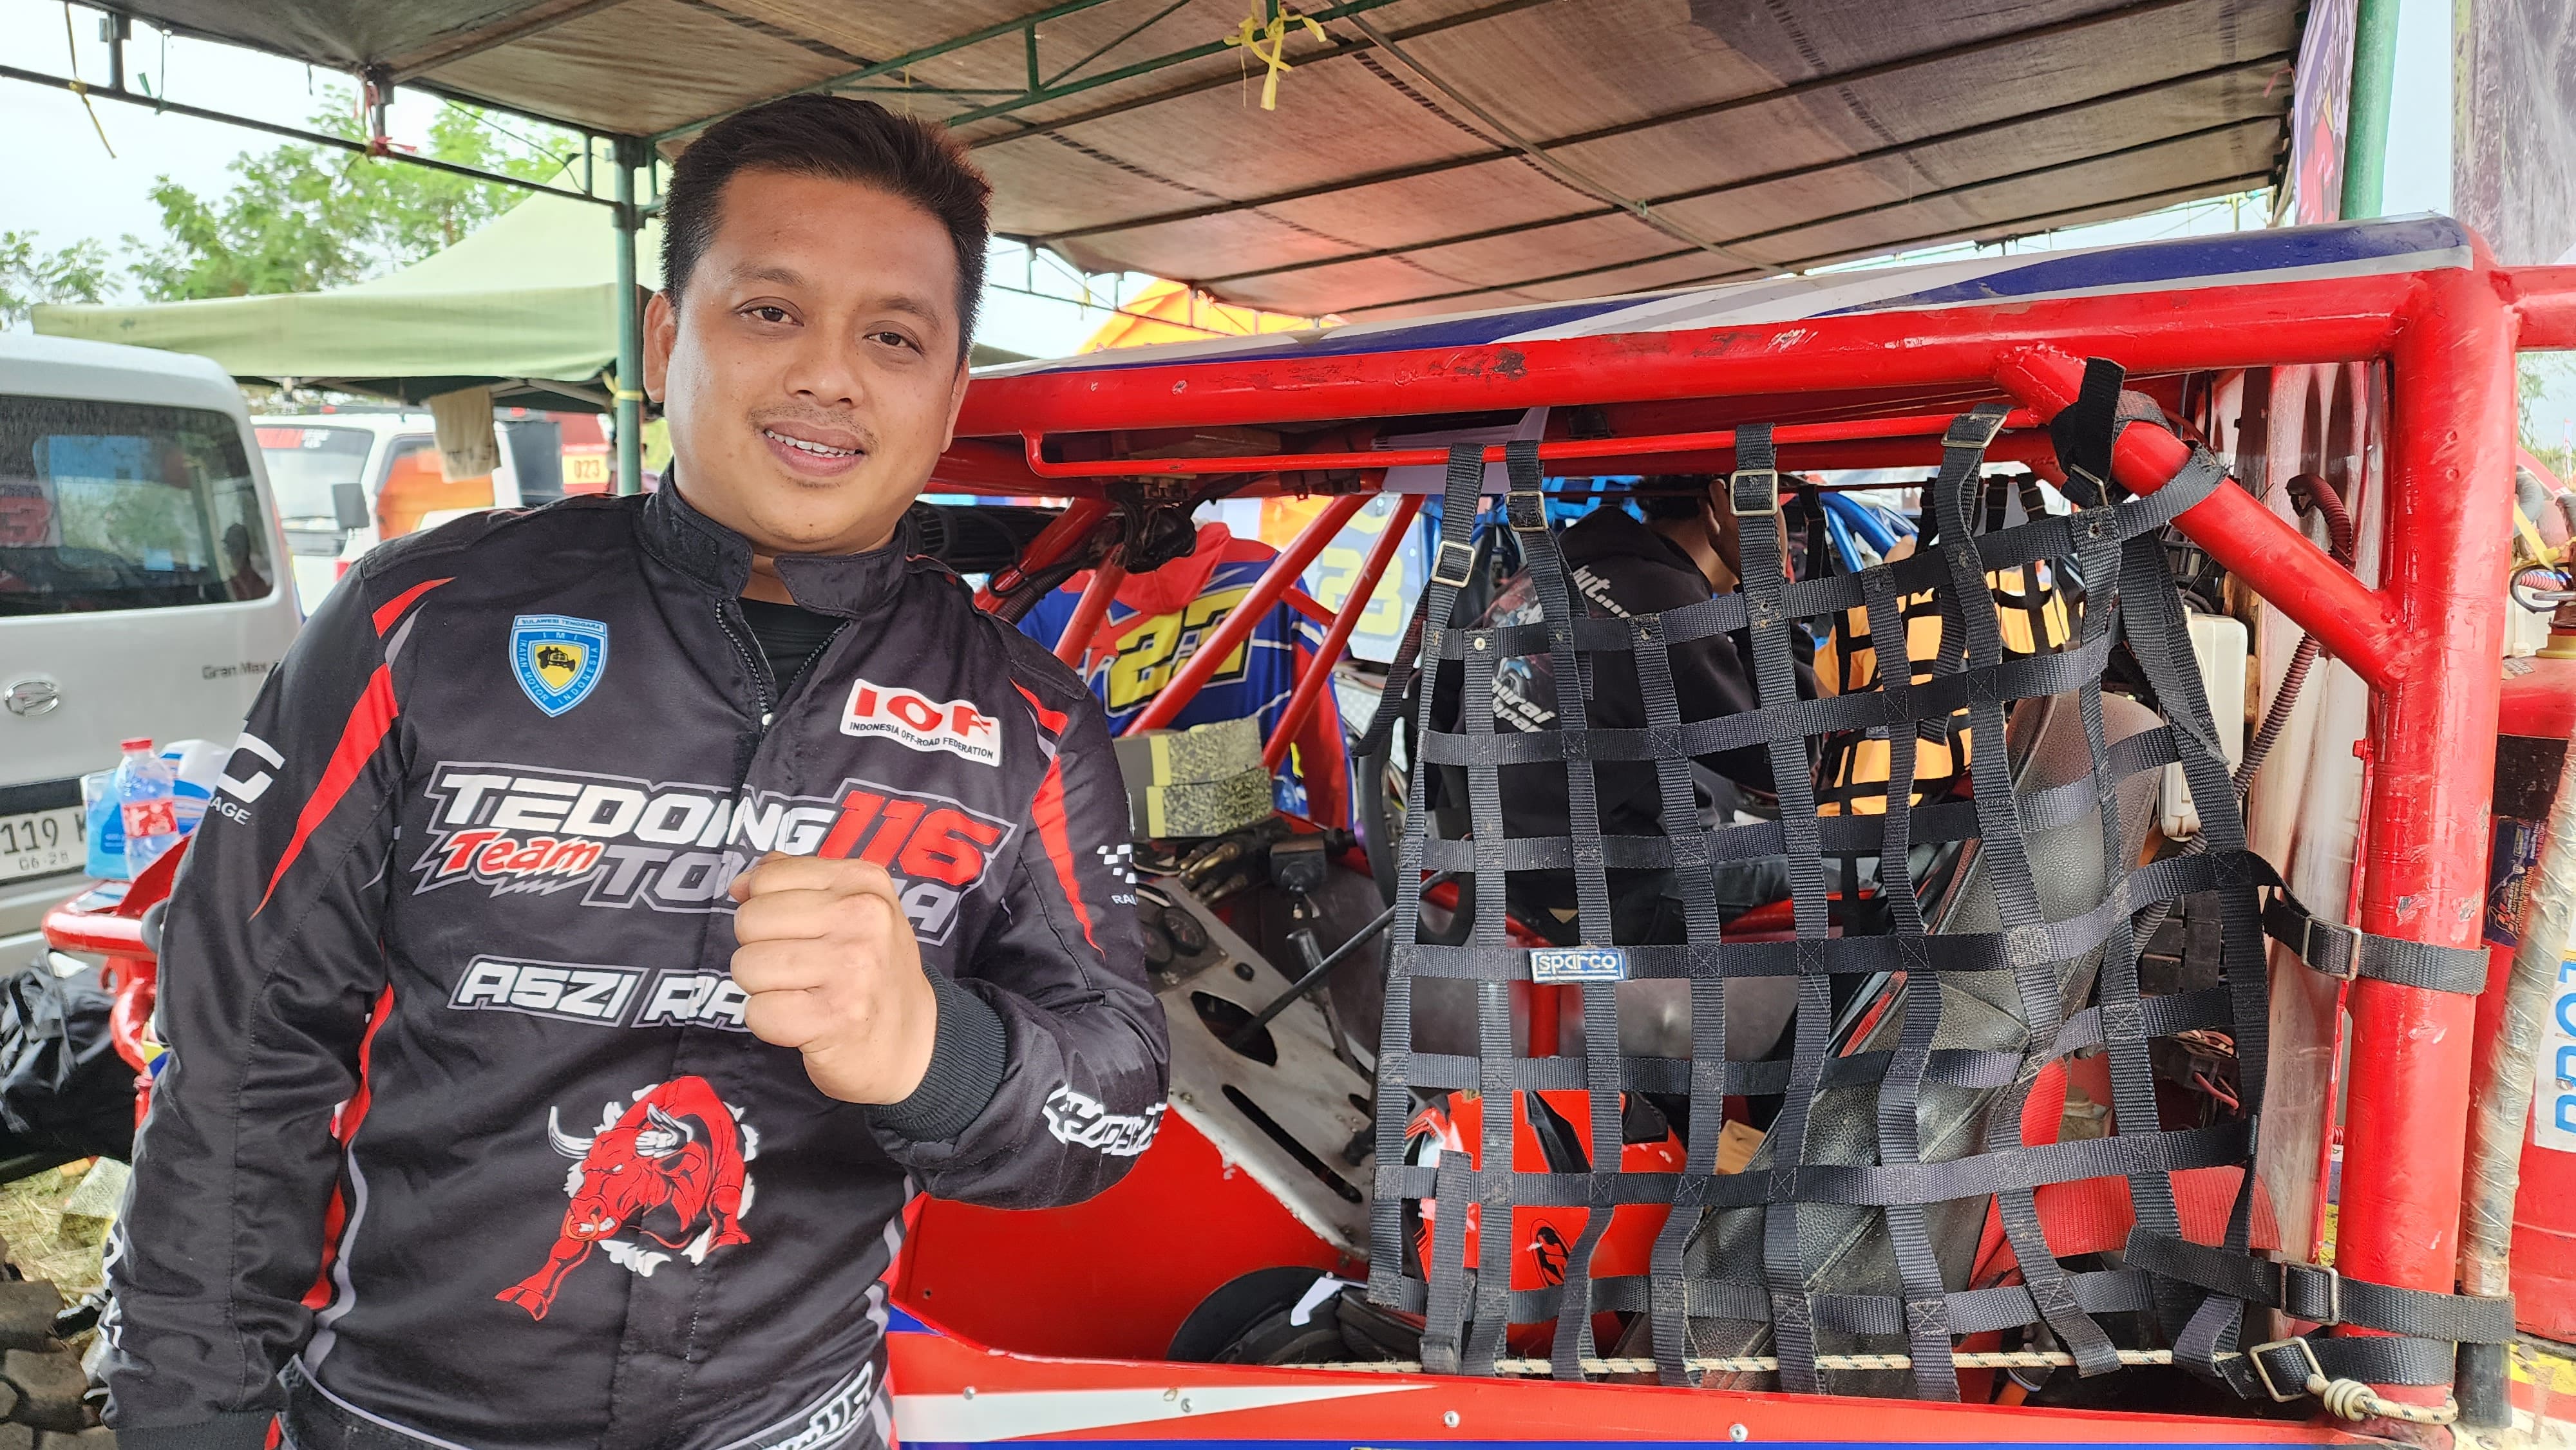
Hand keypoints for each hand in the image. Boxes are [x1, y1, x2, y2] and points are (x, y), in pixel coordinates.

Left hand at [728, 852, 938, 1103]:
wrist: (913, 1043)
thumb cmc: (870, 972)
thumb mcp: (849, 908)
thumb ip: (794, 883)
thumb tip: (740, 885)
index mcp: (863, 882)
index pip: (767, 878)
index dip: (768, 910)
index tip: (803, 934)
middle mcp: (864, 918)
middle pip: (750, 921)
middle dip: (761, 949)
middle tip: (802, 970)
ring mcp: (853, 968)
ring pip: (747, 965)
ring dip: (764, 988)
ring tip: (804, 995)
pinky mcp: (836, 1017)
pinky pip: (758, 1012)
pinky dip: (771, 1023)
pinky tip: (805, 1022)